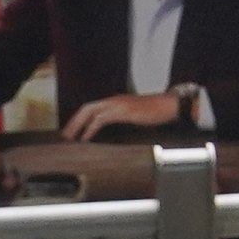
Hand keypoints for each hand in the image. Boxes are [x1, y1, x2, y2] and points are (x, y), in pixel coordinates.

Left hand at [60, 91, 188, 140]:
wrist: (172, 105)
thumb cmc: (159, 111)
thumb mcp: (137, 114)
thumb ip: (125, 118)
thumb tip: (116, 131)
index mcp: (117, 100)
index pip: (92, 107)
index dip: (80, 118)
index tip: (73, 130)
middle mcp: (114, 100)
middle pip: (86, 108)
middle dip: (74, 121)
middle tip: (66, 135)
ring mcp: (118, 104)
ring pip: (90, 112)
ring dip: (78, 125)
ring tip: (71, 138)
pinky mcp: (123, 111)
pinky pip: (100, 120)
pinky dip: (90, 129)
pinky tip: (86, 138)